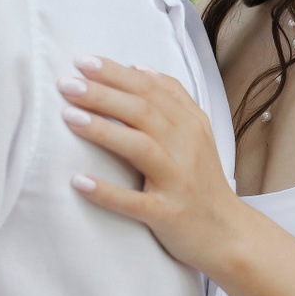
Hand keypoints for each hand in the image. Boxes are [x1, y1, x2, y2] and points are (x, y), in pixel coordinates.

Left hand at [60, 55, 245, 273]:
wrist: (229, 233)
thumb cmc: (204, 181)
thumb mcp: (198, 133)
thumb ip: (174, 98)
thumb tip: (139, 68)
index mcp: (190, 125)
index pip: (150, 89)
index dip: (116, 74)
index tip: (82, 62)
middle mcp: (186, 148)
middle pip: (143, 112)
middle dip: (102, 94)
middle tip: (66, 84)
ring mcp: (177, 181)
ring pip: (140, 148)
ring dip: (103, 131)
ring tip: (69, 117)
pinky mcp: (168, 214)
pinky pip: (135, 202)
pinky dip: (107, 192)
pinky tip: (79, 181)